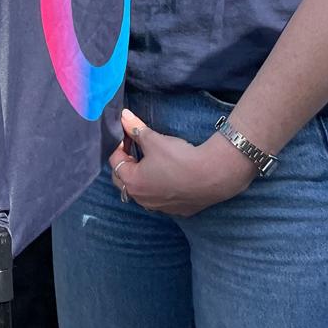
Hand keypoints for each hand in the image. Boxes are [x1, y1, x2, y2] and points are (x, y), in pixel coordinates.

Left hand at [108, 108, 256, 216]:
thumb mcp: (154, 140)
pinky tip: (169, 176)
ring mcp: (160, 208)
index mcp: (132, 182)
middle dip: (126, 163)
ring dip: (141, 178)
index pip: (115, 161)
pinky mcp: (177, 211)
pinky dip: (159, 188)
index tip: (128, 135)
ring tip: (150, 162)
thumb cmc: (178, 158)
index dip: (119, 145)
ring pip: (142, 193)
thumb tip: (123, 116)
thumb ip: (135, 129)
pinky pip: (161, 199)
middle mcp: (142, 200)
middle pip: (124, 180)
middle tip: (134, 148)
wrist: (211, 176)